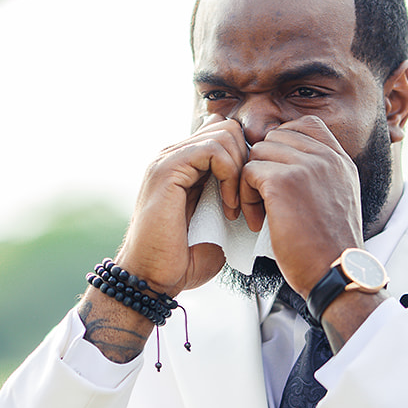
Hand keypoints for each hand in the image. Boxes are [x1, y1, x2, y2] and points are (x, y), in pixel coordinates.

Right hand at [118, 114, 248, 295]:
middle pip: (227, 128)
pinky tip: (228, 206)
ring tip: (236, 206)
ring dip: (240, 170)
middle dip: (247, 161)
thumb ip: (230, 200)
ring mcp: (168, 160)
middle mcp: (174, 157)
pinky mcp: (167, 169)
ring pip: (223, 133)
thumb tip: (256, 187)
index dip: (246, 161)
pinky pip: (212, 149)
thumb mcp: (215, 225)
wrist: (150, 279)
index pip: (225, 136)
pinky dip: (230, 174)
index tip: (251, 198)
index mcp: (184, 167)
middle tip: (246, 200)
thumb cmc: (179, 261)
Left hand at [238, 116, 364, 296]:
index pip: (305, 126)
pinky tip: (258, 219)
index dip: (283, 144)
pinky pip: (248, 171)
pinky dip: (245, 197)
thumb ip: (321, 174)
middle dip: (264, 165)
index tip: (277, 174)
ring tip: (262, 211)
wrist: (335, 273)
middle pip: (275, 137)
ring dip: (252, 182)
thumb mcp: (338, 199)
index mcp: (340, 160)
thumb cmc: (329, 247)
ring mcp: (306, 166)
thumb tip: (288, 161)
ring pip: (258, 152)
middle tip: (266, 199)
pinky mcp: (284, 182)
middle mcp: (327, 158)